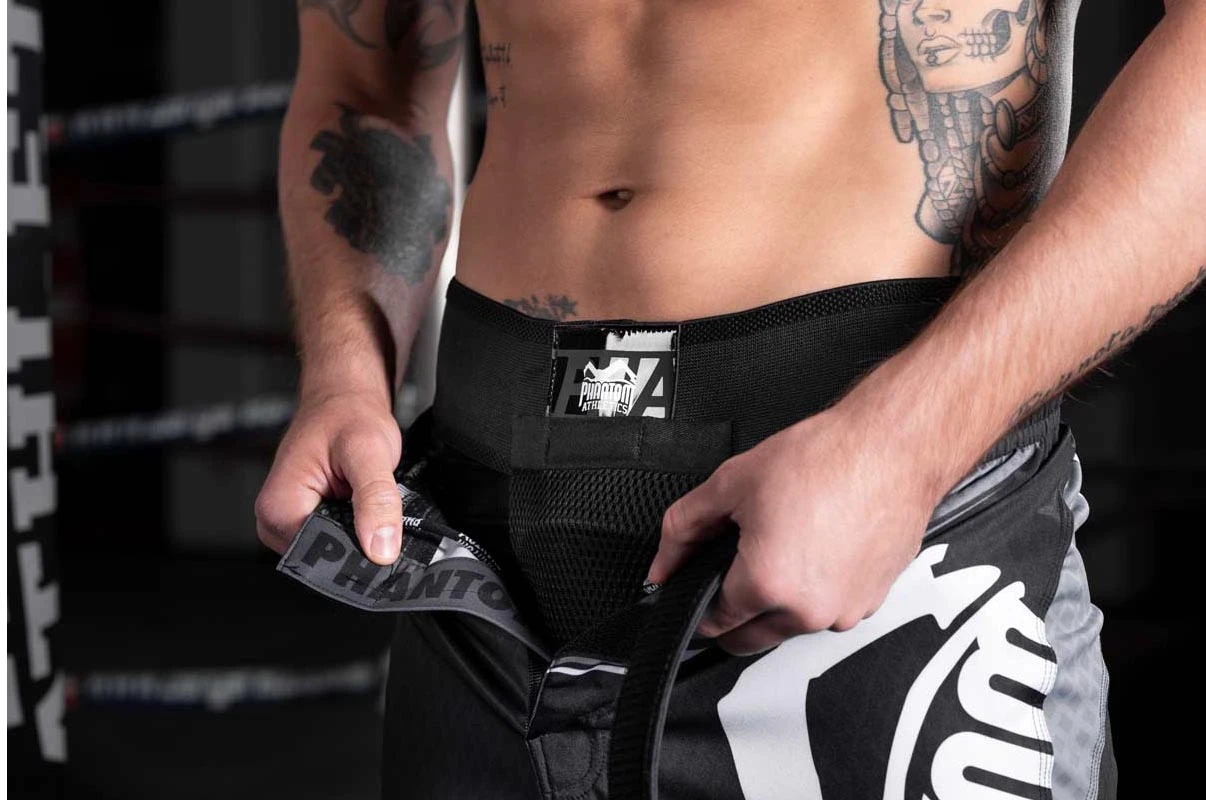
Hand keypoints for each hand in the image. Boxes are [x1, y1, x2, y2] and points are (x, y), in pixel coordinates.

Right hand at [255, 388, 402, 564]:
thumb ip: (376, 500)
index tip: (387, 543)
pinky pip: (335, 540)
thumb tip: (382, 549)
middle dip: (360, 546)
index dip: (357, 554)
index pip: (318, 557)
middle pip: (325, 559)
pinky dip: (358, 530)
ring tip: (372, 507)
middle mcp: (275, 521)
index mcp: (278, 508)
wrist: (344, 399)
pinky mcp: (306, 522)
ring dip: (360, 536)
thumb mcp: (368, 453)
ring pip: (333, 552)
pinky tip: (367, 510)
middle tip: (384, 518)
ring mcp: (289, 524)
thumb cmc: (347, 414)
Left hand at [646, 408, 940, 655]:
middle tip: (730, 569)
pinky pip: (827, 611)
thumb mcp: (732, 483)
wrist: (893, 447)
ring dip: (775, 602)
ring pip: (789, 627)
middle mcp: (809, 610)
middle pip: (748, 638)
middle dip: (731, 613)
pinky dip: (813, 592)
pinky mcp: (871, 602)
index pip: (712, 624)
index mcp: (769, 585)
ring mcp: (845, 611)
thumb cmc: (826, 459)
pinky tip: (813, 550)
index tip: (694, 587)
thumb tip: (663, 563)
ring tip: (779, 546)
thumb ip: (684, 529)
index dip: (694, 603)